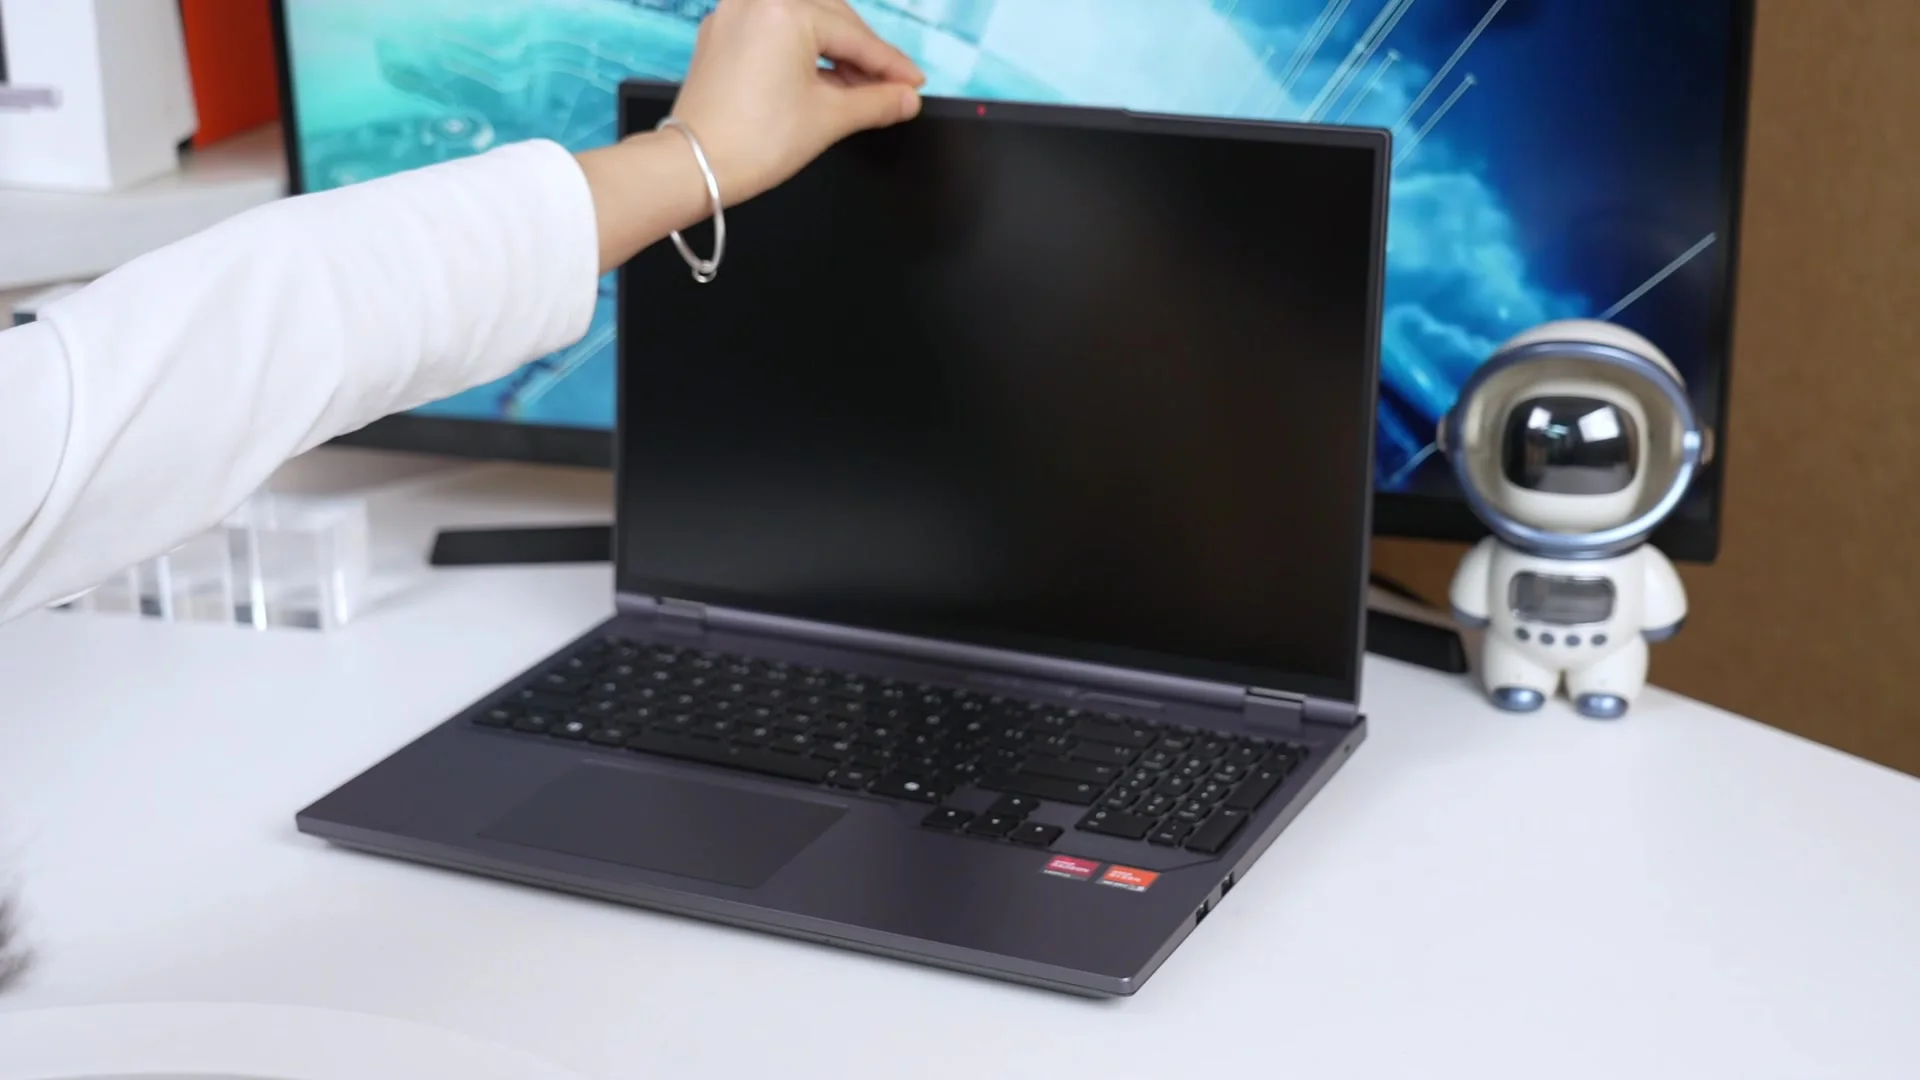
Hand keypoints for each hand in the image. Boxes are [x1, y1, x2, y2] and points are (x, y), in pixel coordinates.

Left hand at [577, 0, 923, 271]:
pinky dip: (801, 51)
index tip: (913, 83)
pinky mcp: (720, 34)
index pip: (855, 36)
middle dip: (863, 55)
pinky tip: (821, 80)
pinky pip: (773, 30)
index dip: (891, 65)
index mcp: (785, 11)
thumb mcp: (829, 118)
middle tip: (891, 87)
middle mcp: (756, 1)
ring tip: (858, 90)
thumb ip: (876, 102)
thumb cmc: (751, 143)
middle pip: (832, 18)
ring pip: (803, 21)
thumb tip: (905, 98)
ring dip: (835, 52)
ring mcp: (734, 15)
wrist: (693, 167)